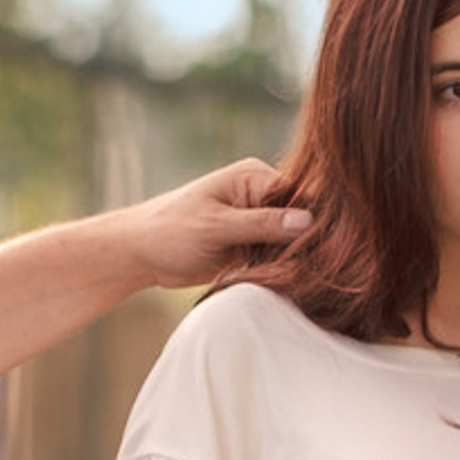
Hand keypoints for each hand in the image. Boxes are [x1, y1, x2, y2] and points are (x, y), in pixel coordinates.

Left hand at [113, 160, 312, 291]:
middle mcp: (261, 195)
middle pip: (301, 219)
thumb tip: (307, 221)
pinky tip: (289, 283)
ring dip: (294, 259)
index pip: (300, 195)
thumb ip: (261, 224)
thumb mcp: (216, 226)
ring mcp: (258, 220)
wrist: (141, 253)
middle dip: (305, 243)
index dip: (312, 222)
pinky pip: (279, 256)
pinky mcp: (253, 244)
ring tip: (299, 279)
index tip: (318, 250)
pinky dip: (282, 269)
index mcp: (254, 176)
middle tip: (307, 270)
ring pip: (293, 241)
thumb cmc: (170, 231)